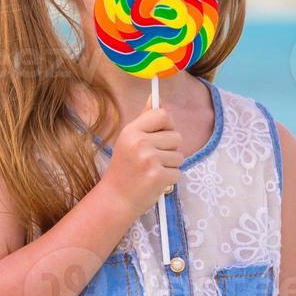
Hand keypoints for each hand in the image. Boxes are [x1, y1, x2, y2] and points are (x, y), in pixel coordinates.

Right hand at [100, 97, 182, 220]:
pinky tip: (156, 181)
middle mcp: (140, 143)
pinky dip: (170, 178)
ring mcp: (150, 160)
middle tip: (154, 159)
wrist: (116, 199)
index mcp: (131, 131)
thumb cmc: (124, 169)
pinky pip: (178, 171)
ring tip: (153, 170)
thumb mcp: (128, 140)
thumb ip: (144, 119)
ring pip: (179, 155)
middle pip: (176, 136)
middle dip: (170, 148)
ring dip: (171, 164)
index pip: (163, 115)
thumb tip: (154, 96)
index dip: (168, 125)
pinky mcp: (159, 177)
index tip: (163, 135)